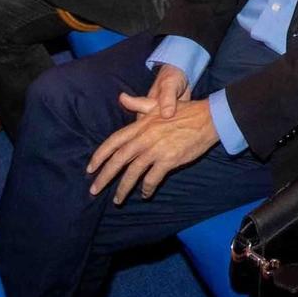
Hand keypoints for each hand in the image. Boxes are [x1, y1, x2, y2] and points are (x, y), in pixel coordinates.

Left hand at [86, 66, 214, 202]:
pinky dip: (146, 188)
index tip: (90, 169)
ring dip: (123, 188)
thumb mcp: (158, 105)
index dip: (100, 155)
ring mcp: (156, 150)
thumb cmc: (184, 111)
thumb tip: (122, 97)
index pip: (114, 141)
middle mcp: (145, 138)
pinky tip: (144, 194)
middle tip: (94, 190)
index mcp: (141, 125)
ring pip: (133, 172)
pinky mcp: (169, 160)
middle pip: (118, 160)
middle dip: (104, 176)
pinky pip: (152, 178)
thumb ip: (139, 104)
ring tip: (117, 199)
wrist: (208, 119)